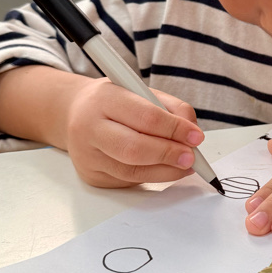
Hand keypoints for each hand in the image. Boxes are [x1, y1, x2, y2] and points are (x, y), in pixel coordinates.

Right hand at [63, 78, 204, 187]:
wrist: (74, 114)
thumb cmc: (115, 102)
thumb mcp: (141, 90)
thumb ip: (170, 108)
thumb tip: (192, 134)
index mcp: (104, 99)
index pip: (145, 117)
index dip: (174, 129)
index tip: (196, 137)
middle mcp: (89, 128)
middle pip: (134, 149)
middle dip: (169, 155)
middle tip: (192, 157)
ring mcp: (87, 156)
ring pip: (132, 171)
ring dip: (165, 171)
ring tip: (184, 166)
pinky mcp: (92, 176)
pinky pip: (128, 181)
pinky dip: (151, 177)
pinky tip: (164, 170)